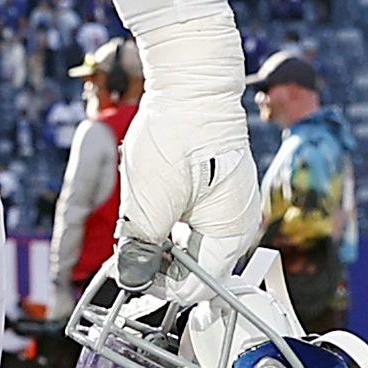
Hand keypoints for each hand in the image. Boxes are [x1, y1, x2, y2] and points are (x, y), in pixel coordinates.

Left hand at [112, 80, 261, 284]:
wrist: (192, 81)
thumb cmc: (177, 135)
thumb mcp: (149, 202)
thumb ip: (142, 248)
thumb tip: (132, 276)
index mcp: (230, 234)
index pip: (196, 286)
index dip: (158, 286)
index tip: (129, 273)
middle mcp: (240, 223)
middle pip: (198, 265)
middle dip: (160, 262)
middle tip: (127, 248)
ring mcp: (234, 202)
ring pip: (195, 240)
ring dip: (164, 239)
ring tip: (138, 220)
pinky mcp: (223, 184)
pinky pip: (198, 216)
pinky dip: (174, 218)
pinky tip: (153, 202)